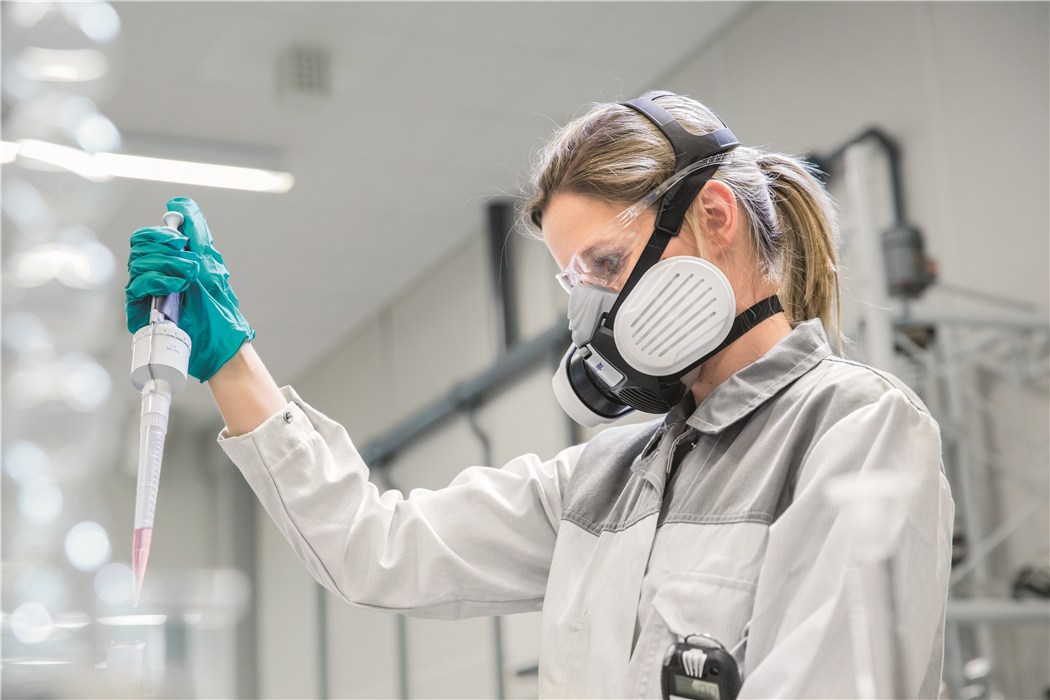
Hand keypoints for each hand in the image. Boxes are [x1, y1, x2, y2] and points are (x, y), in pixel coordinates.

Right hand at [125, 197, 254, 380]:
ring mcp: (145, 293)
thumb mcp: (210, 261)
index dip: (159, 233)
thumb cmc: (217, 304)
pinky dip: (157, 281)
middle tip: (190, 264)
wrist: (219, 340)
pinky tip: (175, 287)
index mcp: (165, 261)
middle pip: (139, 247)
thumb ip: (196, 230)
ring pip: (138, 264)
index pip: (145, 237)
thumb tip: (179, 202)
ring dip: (167, 266)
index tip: (180, 241)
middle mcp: (152, 274)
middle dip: (166, 251)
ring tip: (189, 279)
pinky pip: (136, 287)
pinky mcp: (140, 311)